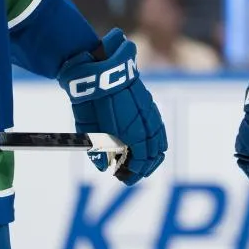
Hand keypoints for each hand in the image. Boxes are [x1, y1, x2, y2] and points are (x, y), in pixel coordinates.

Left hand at [57, 29, 166, 184]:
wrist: (98, 71)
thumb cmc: (91, 102)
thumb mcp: (88, 130)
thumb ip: (98, 151)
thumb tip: (105, 167)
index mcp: (134, 134)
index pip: (141, 162)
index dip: (133, 173)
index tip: (122, 178)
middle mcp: (146, 125)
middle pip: (153, 154)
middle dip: (144, 168)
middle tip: (131, 174)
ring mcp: (150, 113)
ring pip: (160, 140)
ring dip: (152, 155)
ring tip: (142, 162)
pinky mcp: (148, 104)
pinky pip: (158, 127)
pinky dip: (157, 139)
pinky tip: (150, 143)